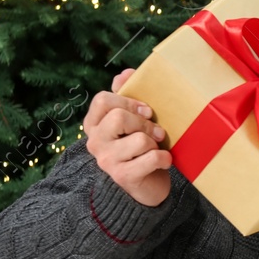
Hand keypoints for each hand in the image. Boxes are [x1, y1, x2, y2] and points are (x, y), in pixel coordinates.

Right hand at [85, 69, 172, 206]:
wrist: (144, 186)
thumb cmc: (139, 148)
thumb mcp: (132, 121)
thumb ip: (125, 96)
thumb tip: (126, 72)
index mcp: (94, 124)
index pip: (103, 100)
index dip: (128, 101)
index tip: (146, 110)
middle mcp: (94, 142)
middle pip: (119, 117)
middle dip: (145, 123)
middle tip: (156, 132)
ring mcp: (106, 160)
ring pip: (139, 140)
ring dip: (155, 143)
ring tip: (156, 148)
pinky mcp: (123, 176)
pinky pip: (151, 158)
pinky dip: (164, 158)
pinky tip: (163, 161)